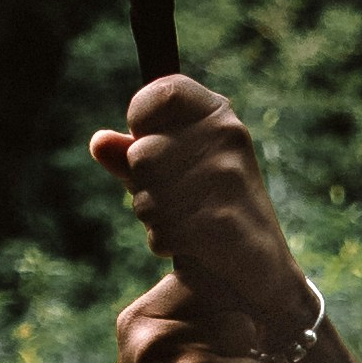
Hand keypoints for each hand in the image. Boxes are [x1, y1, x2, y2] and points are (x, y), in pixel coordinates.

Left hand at [88, 77, 316, 341]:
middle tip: (180, 198)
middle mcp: (227, 136)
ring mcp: (227, 177)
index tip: (151, 142)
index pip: (161, 93)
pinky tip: (194, 244)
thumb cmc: (213, 208)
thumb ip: (133, 155)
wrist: (262, 269)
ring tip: (188, 221)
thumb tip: (99, 141)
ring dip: (156, 217)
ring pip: (146, 196)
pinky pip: (160, 231)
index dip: (143, 119)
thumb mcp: (174, 173)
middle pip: (141, 154)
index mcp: (217, 115)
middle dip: (146, 185)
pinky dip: (168, 243)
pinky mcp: (222, 220)